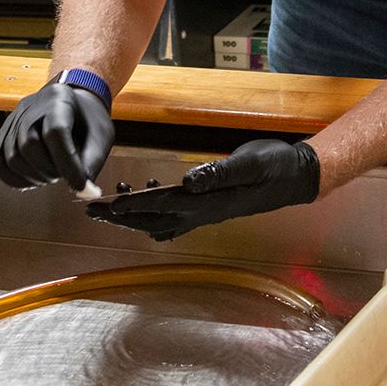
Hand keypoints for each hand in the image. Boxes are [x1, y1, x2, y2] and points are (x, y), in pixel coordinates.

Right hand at [0, 80, 114, 192]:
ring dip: (34, 177)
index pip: (55, 132)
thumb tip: (83, 193)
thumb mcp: (101, 137)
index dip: (67, 164)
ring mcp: (13, 120)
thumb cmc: (89, 121)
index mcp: (59, 98)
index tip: (80, 185)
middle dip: (49, 170)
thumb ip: (92, 164)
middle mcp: (31, 105)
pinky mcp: (4, 135)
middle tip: (64, 175)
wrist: (74, 105)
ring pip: (12, 157)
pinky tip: (33, 181)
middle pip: (29, 145)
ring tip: (52, 175)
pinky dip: (15, 180)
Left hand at [88, 139, 321, 240]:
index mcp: (208, 202)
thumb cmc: (273, 167)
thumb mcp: (249, 164)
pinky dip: (153, 209)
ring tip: (113, 200)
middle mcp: (203, 213)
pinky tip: (147, 194)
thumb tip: (188, 181)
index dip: (132, 205)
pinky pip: (173, 216)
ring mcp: (206, 213)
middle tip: (91, 211)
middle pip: (152, 220)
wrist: (295, 178)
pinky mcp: (209, 207)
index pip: (161, 205)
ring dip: (134, 214)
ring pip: (160, 221)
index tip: (107, 205)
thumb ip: (218, 173)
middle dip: (121, 217)